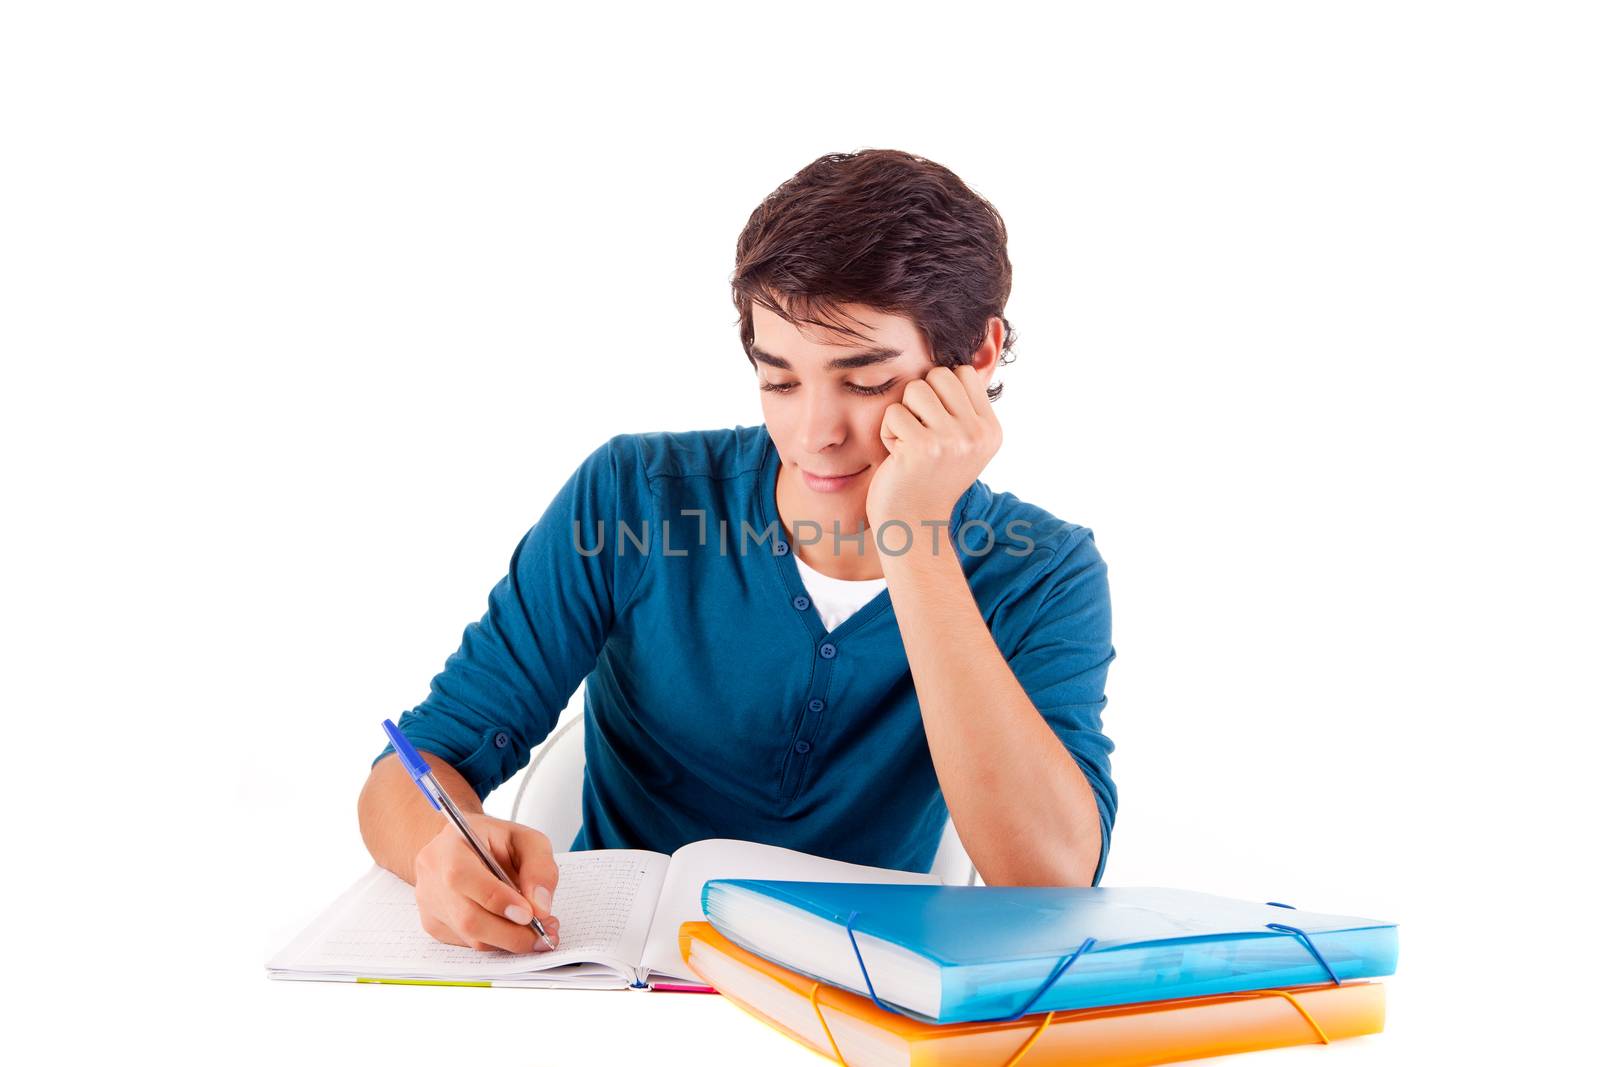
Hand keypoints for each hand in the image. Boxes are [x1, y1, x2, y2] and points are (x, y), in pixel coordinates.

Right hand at [412, 813, 561, 953]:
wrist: (463, 848)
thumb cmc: (492, 840)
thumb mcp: (525, 839)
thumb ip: (538, 867)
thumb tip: (540, 907)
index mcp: (449, 846)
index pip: (463, 877)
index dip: (498, 900)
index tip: (530, 914)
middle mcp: (432, 876)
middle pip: (468, 918)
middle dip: (512, 933)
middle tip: (544, 934)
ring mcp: (429, 904)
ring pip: (471, 936)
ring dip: (509, 940)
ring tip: (537, 931)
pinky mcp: (434, 925)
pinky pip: (469, 943)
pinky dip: (497, 941)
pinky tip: (513, 929)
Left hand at [867, 364, 1001, 532]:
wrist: (912, 525)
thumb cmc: (927, 478)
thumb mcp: (959, 442)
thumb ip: (962, 405)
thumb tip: (971, 349)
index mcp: (990, 430)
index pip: (962, 373)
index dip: (940, 392)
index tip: (936, 426)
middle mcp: (977, 434)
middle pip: (939, 375)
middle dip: (920, 399)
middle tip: (919, 434)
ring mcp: (952, 440)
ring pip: (915, 389)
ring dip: (903, 415)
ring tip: (908, 445)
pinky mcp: (923, 447)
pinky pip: (894, 413)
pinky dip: (888, 433)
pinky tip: (897, 457)